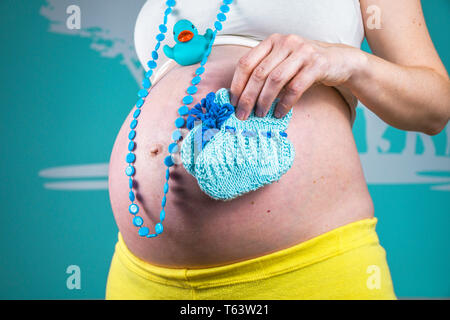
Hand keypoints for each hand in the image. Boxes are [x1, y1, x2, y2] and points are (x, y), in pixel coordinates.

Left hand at [229, 33, 361, 119]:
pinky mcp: (317, 64)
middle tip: (242, 115)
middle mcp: (285, 42)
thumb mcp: (282, 62)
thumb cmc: (304, 65)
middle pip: (259, 73)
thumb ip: (264, 72)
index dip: (237, 84)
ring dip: (264, 101)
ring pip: (275, 80)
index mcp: (272, 41)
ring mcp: (302, 52)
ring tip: (260, 114)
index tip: (232, 103)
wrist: (339, 61)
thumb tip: (241, 97)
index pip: (246, 62)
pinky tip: (279, 113)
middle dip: (248, 97)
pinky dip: (284, 103)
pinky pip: (295, 87)